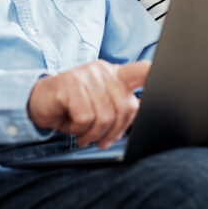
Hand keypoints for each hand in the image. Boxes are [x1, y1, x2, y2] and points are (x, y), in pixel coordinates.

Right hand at [27, 60, 150, 148]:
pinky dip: (78, 129)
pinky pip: (86, 117)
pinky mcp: (70, 85)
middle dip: (114, 130)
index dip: (155, 75)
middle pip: (126, 107)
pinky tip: (71, 125)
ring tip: (82, 132)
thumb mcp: (99, 106)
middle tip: (98, 138)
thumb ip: (119, 107)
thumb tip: (138, 117)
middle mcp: (103, 71)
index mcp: (114, 74)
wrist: (38, 102)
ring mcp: (86, 75)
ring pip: (105, 115)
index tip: (169, 79)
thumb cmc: (71, 106)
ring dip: (93, 133)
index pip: (141, 70)